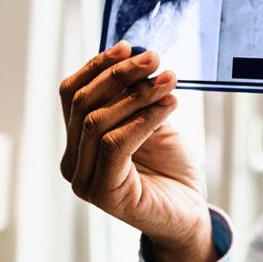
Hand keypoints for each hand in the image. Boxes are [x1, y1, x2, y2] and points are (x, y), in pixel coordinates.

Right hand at [59, 41, 215, 261]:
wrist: (190, 214)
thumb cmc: (171, 170)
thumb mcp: (151, 123)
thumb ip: (133, 98)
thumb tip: (133, 55)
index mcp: (76, 142)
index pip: (72, 94)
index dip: (97, 66)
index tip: (128, 46)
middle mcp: (72, 162)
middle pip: (82, 104)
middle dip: (119, 75)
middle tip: (154, 59)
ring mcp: (83, 180)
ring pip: (97, 121)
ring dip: (137, 95)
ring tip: (170, 80)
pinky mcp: (103, 193)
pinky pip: (116, 144)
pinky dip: (144, 119)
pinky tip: (170, 104)